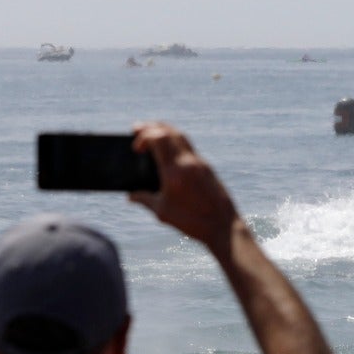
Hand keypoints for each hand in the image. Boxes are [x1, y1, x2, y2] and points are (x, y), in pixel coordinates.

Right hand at [130, 123, 241, 247]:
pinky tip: (168, 150)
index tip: (136, 147)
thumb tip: (130, 196)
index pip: (159, 139)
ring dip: (165, 131)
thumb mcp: (162, 212)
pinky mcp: (207, 167)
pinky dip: (175, 142)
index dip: (144, 135)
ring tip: (152, 134)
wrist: (223, 226)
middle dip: (152, 127)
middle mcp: (189, 162)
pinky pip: (188, 147)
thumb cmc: (192, 221)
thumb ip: (144, 200)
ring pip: (181, 137)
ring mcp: (200, 163)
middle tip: (137, 129)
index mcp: (175, 172)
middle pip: (170, 132)